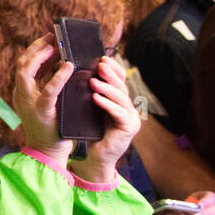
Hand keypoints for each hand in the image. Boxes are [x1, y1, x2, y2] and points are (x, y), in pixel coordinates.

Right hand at [11, 34, 74, 166]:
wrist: (49, 152)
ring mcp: (29, 103)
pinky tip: (68, 66)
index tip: (50, 38)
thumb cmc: (52, 126)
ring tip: (57, 47)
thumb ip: (49, 84)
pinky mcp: (43, 111)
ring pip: (26, 73)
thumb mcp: (48, 101)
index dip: (35, 49)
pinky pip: (48, 90)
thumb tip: (62, 63)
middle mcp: (21, 95)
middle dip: (36, 48)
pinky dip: (58, 76)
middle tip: (53, 37)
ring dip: (42, 56)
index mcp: (22, 92)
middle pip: (22, 64)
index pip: (24, 64)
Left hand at [67, 56, 140, 182]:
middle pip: (121, 86)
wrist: (95, 156)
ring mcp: (131, 117)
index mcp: (120, 100)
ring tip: (93, 81)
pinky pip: (118, 113)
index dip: (113, 68)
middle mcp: (129, 107)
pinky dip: (107, 104)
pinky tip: (96, 98)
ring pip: (120, 98)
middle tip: (100, 65)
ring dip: (106, 88)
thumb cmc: (91, 132)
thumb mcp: (91, 109)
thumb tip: (82, 74)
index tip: (102, 58)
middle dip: (110, 74)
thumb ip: (92, 94)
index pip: (120, 79)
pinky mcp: (129, 127)